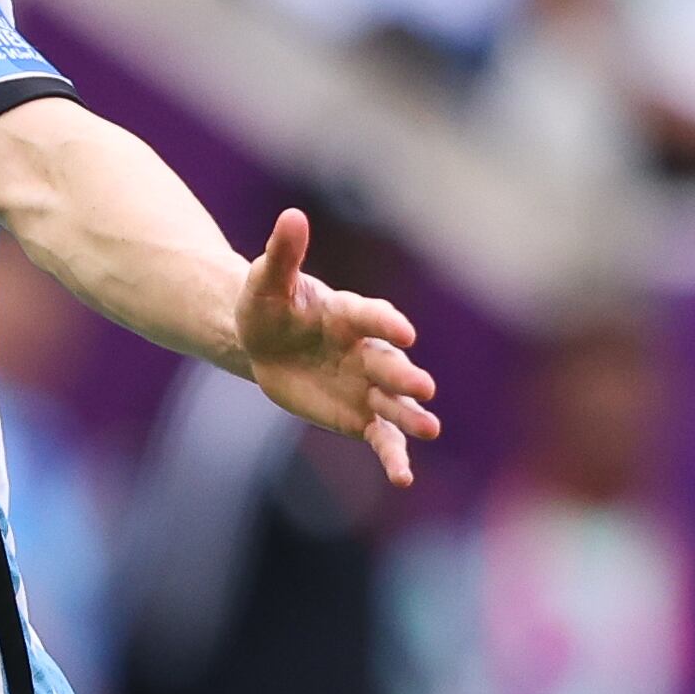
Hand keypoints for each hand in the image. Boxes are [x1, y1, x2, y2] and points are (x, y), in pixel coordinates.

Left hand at [233, 210, 437, 484]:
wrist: (264, 340)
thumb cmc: (268, 304)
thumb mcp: (267, 279)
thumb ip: (283, 252)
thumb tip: (292, 215)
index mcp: (348, 313)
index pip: (372, 317)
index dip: (387, 324)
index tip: (403, 332)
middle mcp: (366, 350)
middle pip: (390, 364)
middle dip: (405, 377)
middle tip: (423, 389)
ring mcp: (367, 385)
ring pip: (394, 404)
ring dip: (410, 416)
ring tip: (430, 429)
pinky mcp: (360, 415)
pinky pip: (381, 438)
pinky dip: (393, 456)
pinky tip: (404, 478)